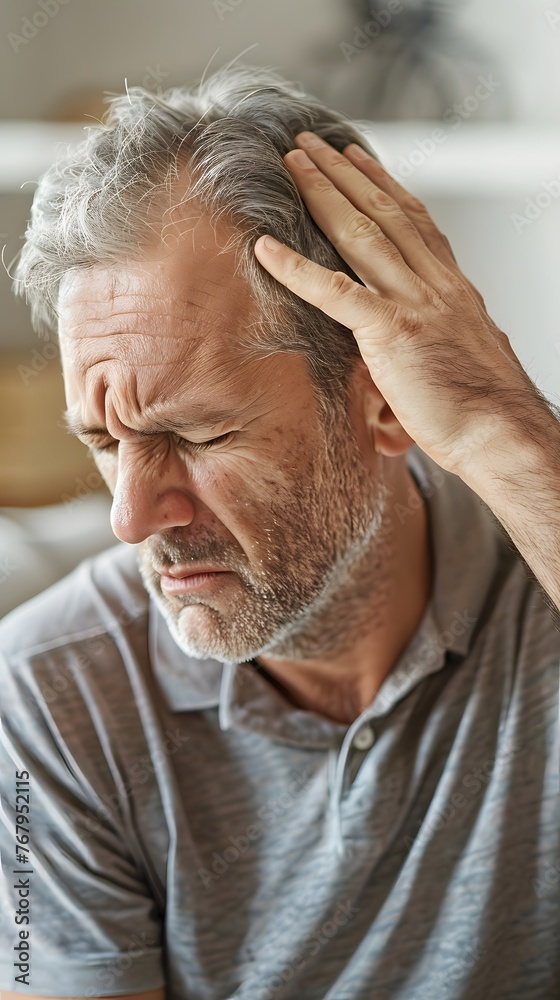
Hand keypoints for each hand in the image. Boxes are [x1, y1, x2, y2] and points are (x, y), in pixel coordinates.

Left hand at [253, 131, 536, 477]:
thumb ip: (436, 341)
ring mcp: (415, 303)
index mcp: (453, 290)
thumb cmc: (485, 414)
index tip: (360, 159)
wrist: (502, 435)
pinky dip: (296, 267)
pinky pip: (335, 292)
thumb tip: (422, 352)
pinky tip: (265, 248)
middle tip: (312, 144)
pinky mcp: (393, 332)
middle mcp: (436, 285)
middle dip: (344, 173)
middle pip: (385, 212)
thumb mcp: (462, 360)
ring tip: (292, 163)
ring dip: (322, 193)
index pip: (416, 223)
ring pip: (362, 233)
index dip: (385, 185)